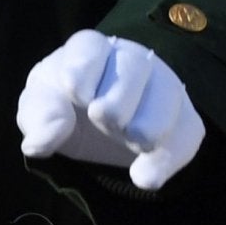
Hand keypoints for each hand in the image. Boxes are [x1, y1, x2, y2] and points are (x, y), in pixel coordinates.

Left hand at [17, 30, 205, 190]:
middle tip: (104, 120)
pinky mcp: (182, 118)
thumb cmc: (64, 107)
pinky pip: (187, 132)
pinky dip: (167, 159)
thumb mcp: (42, 108)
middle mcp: (131, 60)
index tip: (79, 97)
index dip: (84, 69)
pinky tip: (146, 178)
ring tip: (133, 145)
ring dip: (149, 125)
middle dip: (119, 99)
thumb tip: (38, 143)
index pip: (90, 46)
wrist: (94, 129)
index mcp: (89, 50)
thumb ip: (39, 117)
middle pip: (136, 66)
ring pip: (168, 95)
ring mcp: (162, 87)